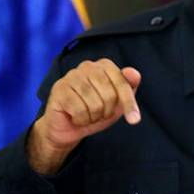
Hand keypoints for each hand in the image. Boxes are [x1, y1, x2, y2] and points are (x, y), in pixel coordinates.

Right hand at [28, 59, 141, 173]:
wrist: (68, 128)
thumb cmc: (95, 111)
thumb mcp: (118, 102)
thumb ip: (129, 87)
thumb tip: (134, 73)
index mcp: (104, 65)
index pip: (122, 83)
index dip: (129, 103)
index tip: (134, 120)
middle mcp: (87, 66)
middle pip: (109, 95)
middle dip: (107, 112)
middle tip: (98, 114)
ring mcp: (71, 76)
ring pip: (95, 105)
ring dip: (93, 117)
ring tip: (86, 114)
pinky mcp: (59, 89)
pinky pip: (79, 111)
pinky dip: (81, 120)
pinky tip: (75, 116)